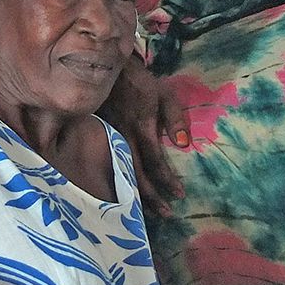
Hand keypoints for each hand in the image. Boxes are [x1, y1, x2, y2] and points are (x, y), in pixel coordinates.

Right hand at [99, 55, 187, 211]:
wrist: (108, 70)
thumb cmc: (141, 83)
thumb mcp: (165, 94)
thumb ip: (175, 118)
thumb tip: (183, 144)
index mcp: (143, 127)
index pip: (156, 160)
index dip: (167, 180)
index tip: (179, 194)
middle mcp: (125, 136)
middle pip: (136, 174)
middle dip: (151, 197)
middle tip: (165, 214)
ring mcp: (110, 138)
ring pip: (121, 172)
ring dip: (135, 194)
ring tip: (146, 212)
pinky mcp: (101, 138)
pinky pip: (111, 164)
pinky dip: (119, 182)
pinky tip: (125, 195)